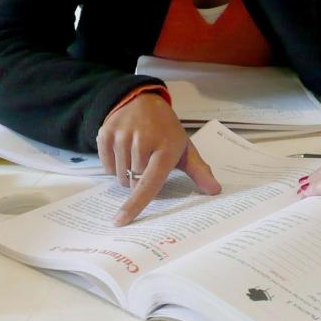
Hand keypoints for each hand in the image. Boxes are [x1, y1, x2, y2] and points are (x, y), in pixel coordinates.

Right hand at [96, 91, 220, 225]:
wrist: (142, 100)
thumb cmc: (166, 129)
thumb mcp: (185, 147)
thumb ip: (199, 171)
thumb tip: (214, 191)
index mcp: (166, 148)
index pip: (149, 183)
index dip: (135, 204)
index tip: (121, 221)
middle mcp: (143, 140)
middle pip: (133, 182)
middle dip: (139, 180)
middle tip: (147, 162)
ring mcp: (122, 135)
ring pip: (119, 175)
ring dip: (126, 173)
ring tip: (136, 154)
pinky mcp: (106, 132)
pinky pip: (106, 165)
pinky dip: (113, 165)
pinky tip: (123, 150)